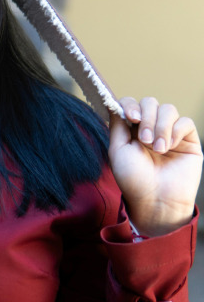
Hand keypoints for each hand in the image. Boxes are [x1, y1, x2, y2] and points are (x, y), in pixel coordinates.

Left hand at [109, 97, 202, 236]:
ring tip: (157, 149)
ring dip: (160, 127)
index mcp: (132, 128)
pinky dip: (175, 132)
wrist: (155, 199)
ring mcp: (170, 133)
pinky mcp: (188, 140)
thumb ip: (117, 124)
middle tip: (144, 140)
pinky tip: (169, 147)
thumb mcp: (118, 149)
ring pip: (168, 109)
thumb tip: (113, 103)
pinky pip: (185, 122)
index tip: (131, 118)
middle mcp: (151, 127)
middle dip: (146, 118)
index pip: (131, 103)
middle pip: (150, 102)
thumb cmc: (133, 178)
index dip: (130, 105)